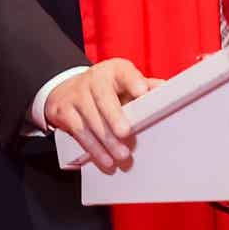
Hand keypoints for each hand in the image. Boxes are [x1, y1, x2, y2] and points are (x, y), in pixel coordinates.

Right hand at [44, 58, 164, 173]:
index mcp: (114, 70)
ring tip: (120, 156)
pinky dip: (92, 148)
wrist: (66, 89)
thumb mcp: (125, 81)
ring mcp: (76, 95)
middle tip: (126, 133)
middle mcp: (93, 79)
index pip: (125, 72)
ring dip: (105, 141)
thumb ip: (145, 86)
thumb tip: (166, 91)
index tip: (142, 91)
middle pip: (104, 99)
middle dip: (114, 117)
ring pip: (90, 120)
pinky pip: (78, 132)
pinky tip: (105, 159)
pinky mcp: (62, 111)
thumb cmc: (106, 88)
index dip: (133, 81)